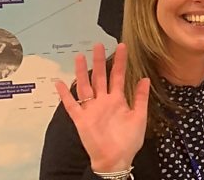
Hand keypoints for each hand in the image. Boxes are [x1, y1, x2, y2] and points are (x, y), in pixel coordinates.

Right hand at [53, 43, 149, 172]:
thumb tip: (145, 78)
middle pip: (100, 77)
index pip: (119, 76)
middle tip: (98, 45)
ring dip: (82, 72)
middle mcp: (103, 101)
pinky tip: (58, 82)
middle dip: (99, 61)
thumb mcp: (140, 116)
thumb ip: (141, 97)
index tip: (122, 47)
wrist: (116, 159)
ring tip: (79, 56)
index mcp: (118, 100)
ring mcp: (91, 109)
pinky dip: (64, 95)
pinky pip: (71, 105)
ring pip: (85, 86)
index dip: (120, 62)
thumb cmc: (129, 140)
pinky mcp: (81, 119)